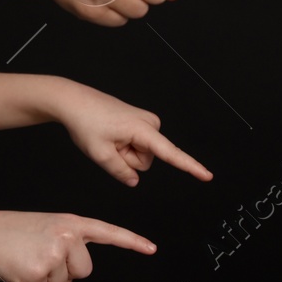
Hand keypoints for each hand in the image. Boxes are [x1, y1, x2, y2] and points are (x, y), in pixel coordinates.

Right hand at [0, 209, 155, 281]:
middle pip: (84, 271)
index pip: (109, 233)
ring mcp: (54, 254)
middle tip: (41, 256)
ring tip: (27, 259)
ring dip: (46, 278)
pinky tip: (18, 267)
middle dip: (65, 271)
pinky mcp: (39, 271)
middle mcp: (67, 237)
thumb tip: (77, 267)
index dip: (132, 242)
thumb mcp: (48, 227)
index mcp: (71, 224)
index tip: (151, 248)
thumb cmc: (11, 231)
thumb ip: (70, 242)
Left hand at [56, 81, 211, 185]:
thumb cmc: (85, 122)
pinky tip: (110, 134)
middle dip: (128, 159)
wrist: (74, 100)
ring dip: (124, 152)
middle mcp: (151, 123)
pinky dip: (123, 144)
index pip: (171, 154)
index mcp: (143, 130)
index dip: (191, 167)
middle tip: (108, 145)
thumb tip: (134, 181)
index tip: (207, 176)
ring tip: (107, 137)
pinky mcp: (141, 122)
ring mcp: (146, 122)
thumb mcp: (100, 154)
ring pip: (142, 153)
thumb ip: (121, 172)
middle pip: (147, 159)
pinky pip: (137, 144)